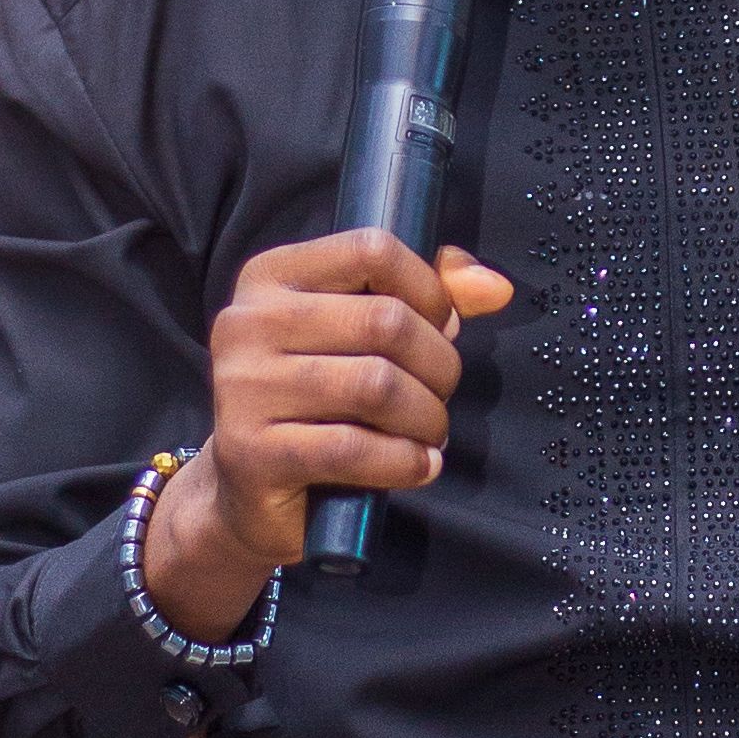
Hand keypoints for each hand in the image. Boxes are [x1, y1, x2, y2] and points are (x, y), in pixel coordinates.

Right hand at [138, 229, 515, 645]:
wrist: (249, 487)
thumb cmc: (319, 401)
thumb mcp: (364, 333)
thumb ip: (431, 295)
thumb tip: (495, 288)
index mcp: (271, 277)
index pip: (373, 250)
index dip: (429, 292)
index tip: (440, 330)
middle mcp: (247, 323)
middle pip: (386, 322)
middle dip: (438, 366)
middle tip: (439, 396)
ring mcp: (242, 387)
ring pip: (376, 386)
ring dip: (426, 418)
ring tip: (429, 434)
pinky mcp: (251, 452)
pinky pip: (354, 448)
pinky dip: (404, 461)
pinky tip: (417, 466)